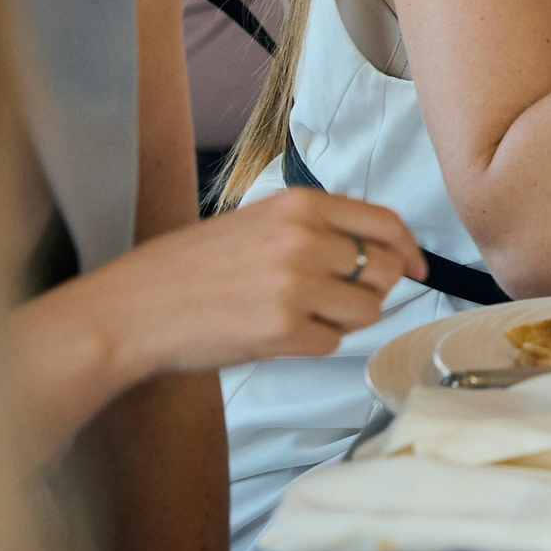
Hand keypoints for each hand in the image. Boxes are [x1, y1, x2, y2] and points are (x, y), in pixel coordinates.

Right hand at [87, 187, 426, 378]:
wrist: (133, 309)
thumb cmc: (190, 268)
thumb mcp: (258, 222)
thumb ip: (315, 229)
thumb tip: (381, 251)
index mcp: (300, 205)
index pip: (385, 223)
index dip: (409, 249)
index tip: (417, 268)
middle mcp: (304, 239)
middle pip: (384, 271)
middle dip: (372, 292)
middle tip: (335, 301)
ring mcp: (296, 285)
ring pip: (365, 311)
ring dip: (342, 321)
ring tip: (295, 315)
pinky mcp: (283, 330)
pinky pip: (331, 344)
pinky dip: (312, 345)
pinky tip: (272, 334)